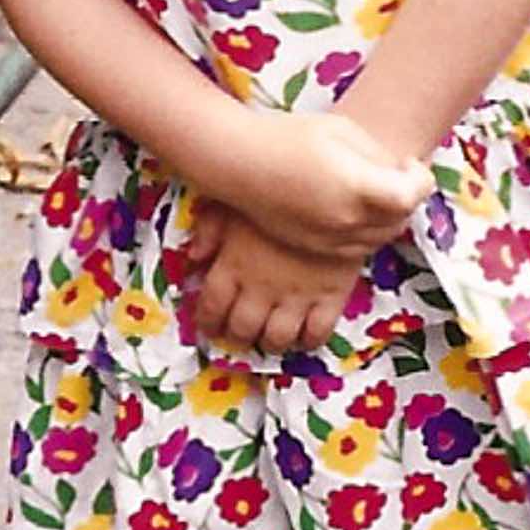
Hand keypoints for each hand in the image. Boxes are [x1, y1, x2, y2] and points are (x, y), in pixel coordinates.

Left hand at [185, 200, 375, 356]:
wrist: (334, 186)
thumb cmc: (281, 187)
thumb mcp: (235, 199)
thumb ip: (210, 227)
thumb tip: (195, 256)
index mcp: (234, 263)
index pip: (212, 307)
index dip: (208, 322)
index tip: (211, 325)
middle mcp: (262, 287)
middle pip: (242, 328)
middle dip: (238, 335)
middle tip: (241, 333)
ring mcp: (298, 294)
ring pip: (277, 338)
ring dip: (270, 342)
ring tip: (271, 338)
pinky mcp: (331, 295)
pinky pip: (317, 332)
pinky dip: (308, 340)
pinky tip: (305, 335)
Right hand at [231, 111, 430, 258]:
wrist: (240, 164)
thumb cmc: (289, 138)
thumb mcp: (342, 132)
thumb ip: (378, 155)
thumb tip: (399, 171)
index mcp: (356, 187)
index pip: (411, 196)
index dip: (420, 179)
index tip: (409, 163)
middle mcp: (347, 220)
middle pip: (400, 220)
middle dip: (407, 198)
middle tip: (397, 175)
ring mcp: (330, 239)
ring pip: (380, 238)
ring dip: (389, 218)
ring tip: (376, 191)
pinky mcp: (317, 248)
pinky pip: (357, 247)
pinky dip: (367, 231)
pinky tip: (354, 207)